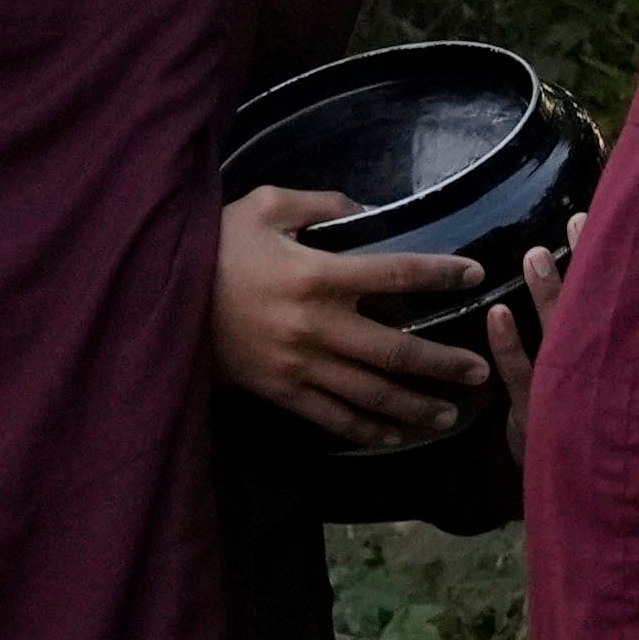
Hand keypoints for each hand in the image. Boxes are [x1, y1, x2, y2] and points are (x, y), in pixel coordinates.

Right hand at [211, 193, 491, 450]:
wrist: (159, 298)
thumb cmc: (214, 246)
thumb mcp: (264, 205)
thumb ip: (319, 203)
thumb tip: (363, 208)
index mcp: (316, 274)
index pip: (396, 273)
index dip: (440, 274)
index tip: (476, 275)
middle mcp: (315, 326)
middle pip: (396, 352)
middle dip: (444, 365)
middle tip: (480, 370)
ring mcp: (298, 366)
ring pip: (371, 396)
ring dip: (416, 408)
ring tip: (451, 415)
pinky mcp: (280, 391)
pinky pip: (332, 419)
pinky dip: (368, 432)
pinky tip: (396, 436)